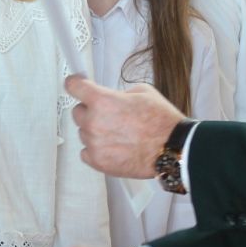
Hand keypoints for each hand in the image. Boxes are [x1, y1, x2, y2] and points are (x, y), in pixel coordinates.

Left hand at [66, 76, 183, 178]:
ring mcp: (94, 144)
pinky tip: (113, 146)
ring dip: (95, 131)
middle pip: (77, 112)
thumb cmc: (161, 122)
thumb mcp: (142, 92)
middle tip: (109, 115)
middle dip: (90, 111)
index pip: (73, 87)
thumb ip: (119, 94)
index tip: (75, 85)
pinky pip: (86, 152)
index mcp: (102, 101)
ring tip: (118, 134)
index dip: (75, 84)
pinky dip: (96, 149)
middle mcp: (94, 122)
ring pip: (84, 133)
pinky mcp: (98, 162)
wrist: (172, 148)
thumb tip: (110, 98)